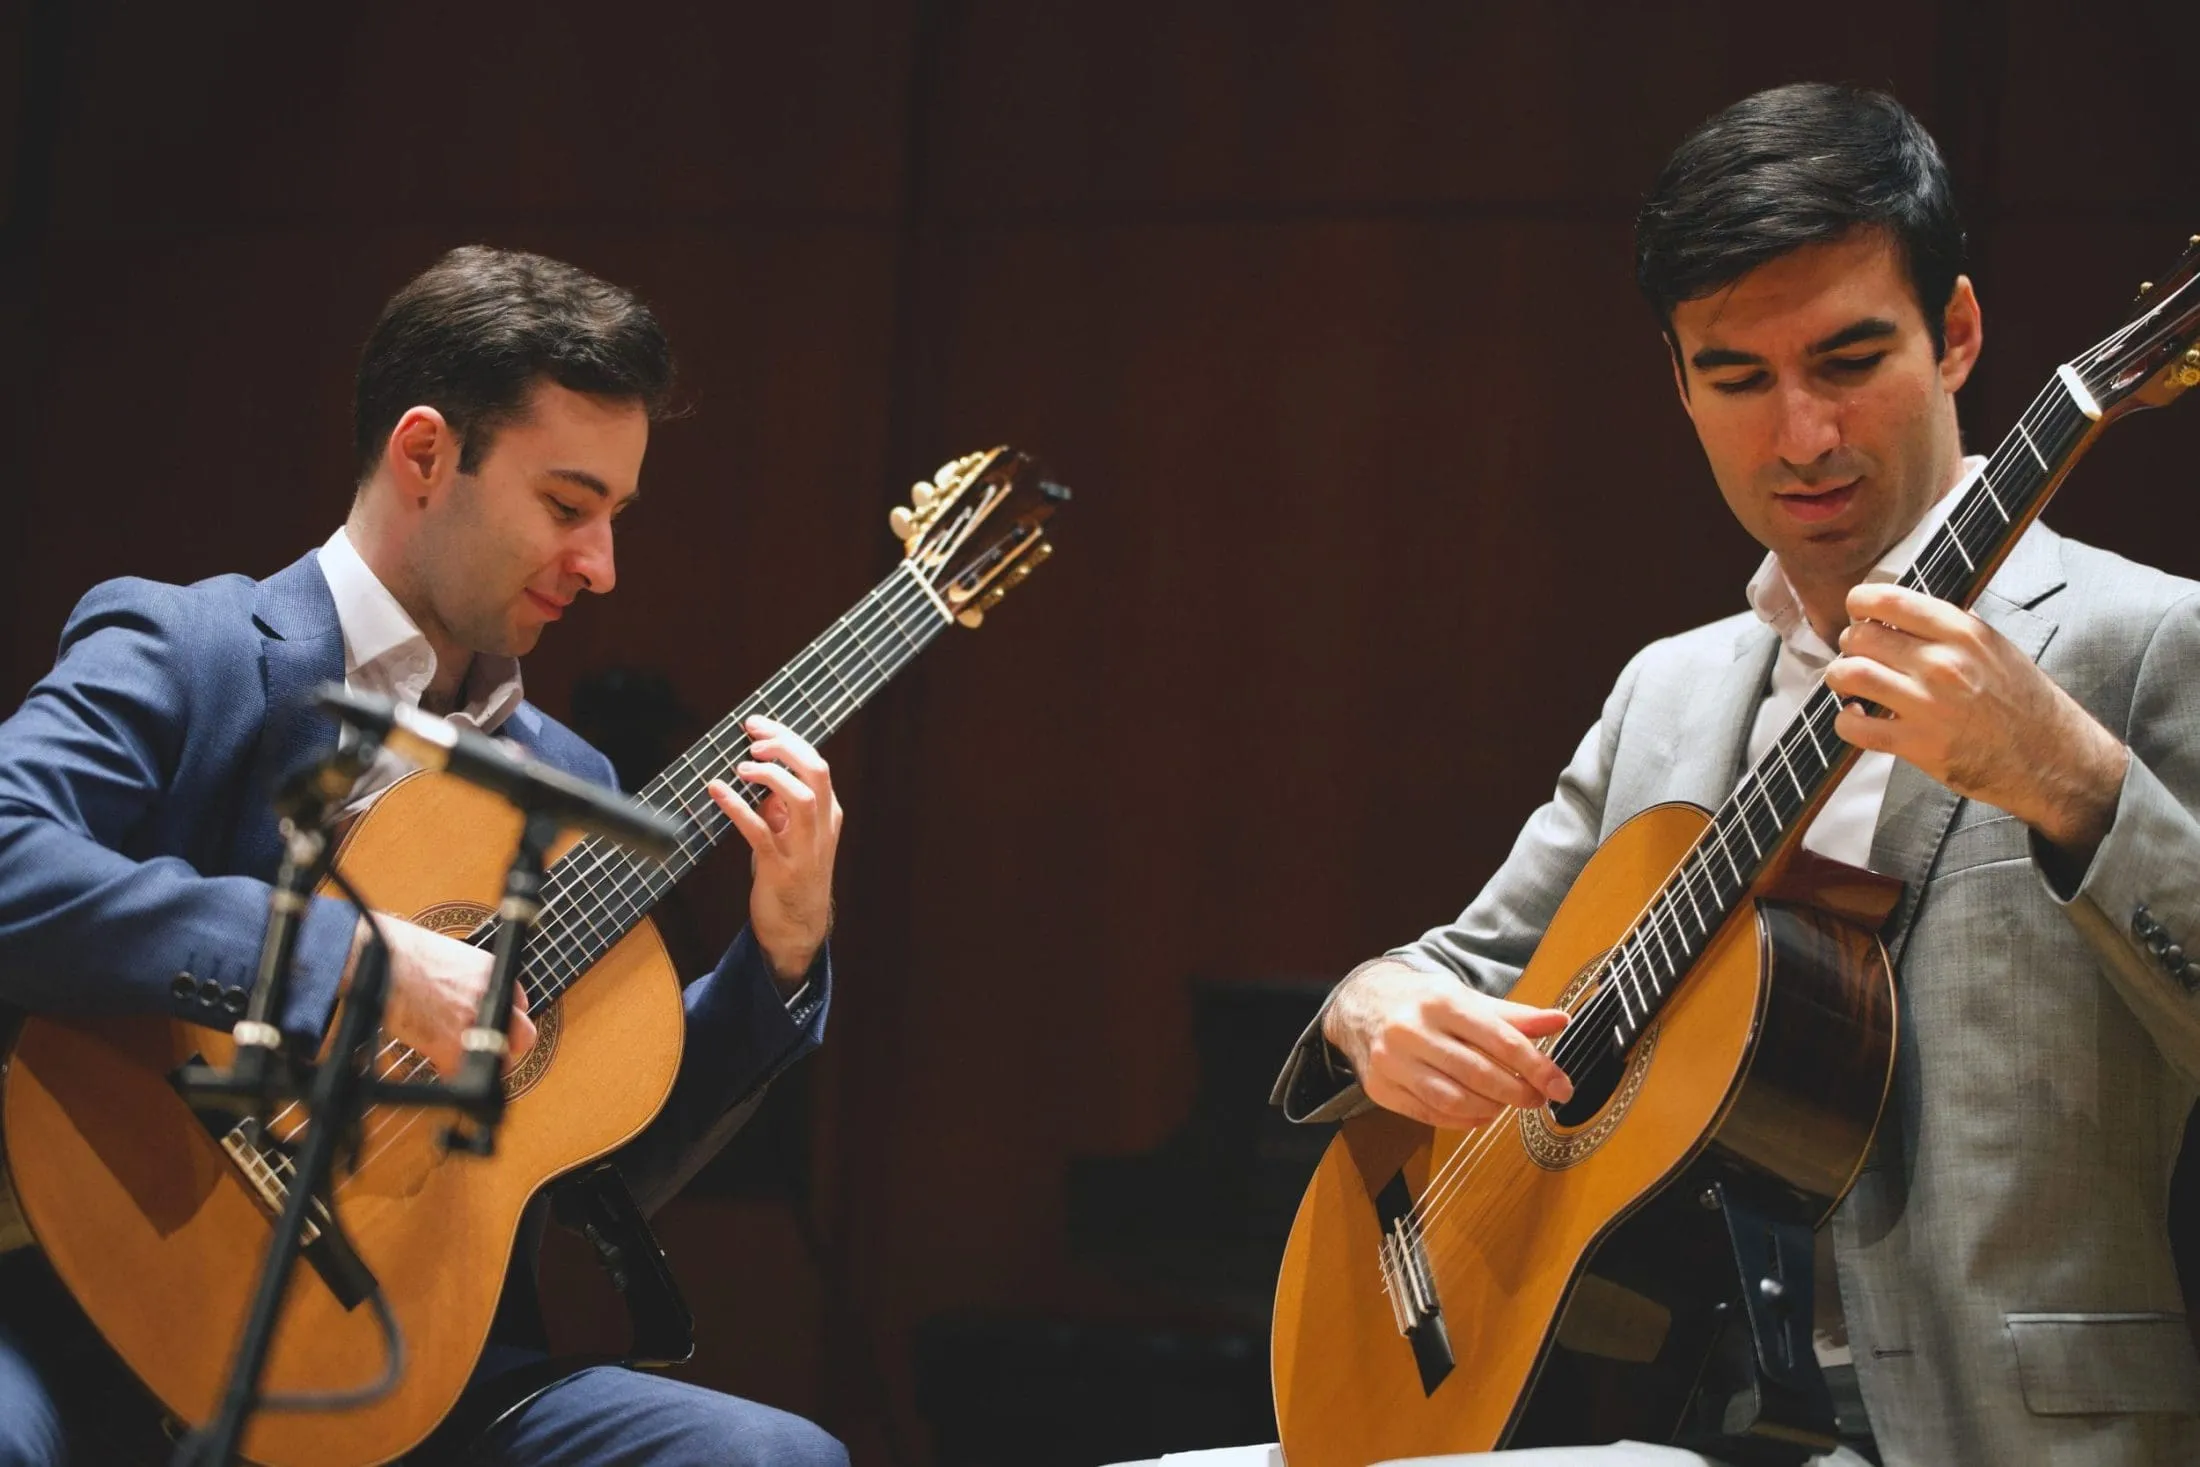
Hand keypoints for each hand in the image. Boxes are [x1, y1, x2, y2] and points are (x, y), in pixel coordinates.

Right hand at [354, 916, 535, 1075]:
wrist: (385, 963)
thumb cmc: (409, 955)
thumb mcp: (458, 958)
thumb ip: (477, 981)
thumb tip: (475, 998)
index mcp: (496, 973)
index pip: (519, 1004)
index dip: (504, 1015)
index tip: (492, 1020)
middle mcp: (492, 999)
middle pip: (523, 1035)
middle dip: (509, 1042)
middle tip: (491, 1046)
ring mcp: (475, 1024)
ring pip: (500, 1061)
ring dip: (483, 1061)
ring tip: (459, 1052)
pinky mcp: (451, 1047)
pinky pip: (462, 1072)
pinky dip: (451, 1071)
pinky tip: (438, 1059)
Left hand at [709, 715, 841, 986]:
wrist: (798, 926)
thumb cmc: (792, 873)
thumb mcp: (792, 833)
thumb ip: (781, 804)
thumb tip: (759, 774)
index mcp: (828, 813)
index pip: (815, 763)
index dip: (786, 738)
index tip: (756, 725)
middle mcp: (823, 827)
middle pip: (816, 772)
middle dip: (784, 747)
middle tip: (752, 739)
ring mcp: (804, 849)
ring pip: (799, 798)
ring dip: (770, 776)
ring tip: (742, 767)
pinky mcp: (780, 869)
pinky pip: (759, 833)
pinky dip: (737, 807)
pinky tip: (717, 790)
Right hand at [1322, 960, 1573, 1129]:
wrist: (1364, 1004)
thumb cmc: (1425, 1003)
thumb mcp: (1467, 999)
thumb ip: (1514, 1016)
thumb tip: (1561, 1021)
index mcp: (1442, 1001)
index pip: (1501, 1040)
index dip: (1537, 1067)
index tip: (1561, 1086)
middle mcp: (1413, 1029)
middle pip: (1479, 1074)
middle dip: (1517, 1092)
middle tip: (1536, 1099)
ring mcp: (1392, 1061)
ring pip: (1453, 1100)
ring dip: (1490, 1109)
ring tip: (1504, 1104)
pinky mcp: (1380, 1088)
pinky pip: (1430, 1115)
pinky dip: (1463, 1121)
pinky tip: (1479, 1114)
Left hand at [1828, 583, 2127, 858]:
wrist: (2054, 758)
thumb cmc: (2023, 702)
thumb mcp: (1995, 648)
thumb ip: (1949, 629)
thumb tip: (1900, 612)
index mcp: (1964, 632)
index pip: (1889, 600)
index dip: (1860, 603)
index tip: (1857, 612)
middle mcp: (1943, 662)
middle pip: (1861, 636)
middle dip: (1849, 644)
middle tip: (1856, 655)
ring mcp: (1928, 704)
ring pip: (1849, 674)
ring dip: (1839, 678)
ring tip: (1849, 685)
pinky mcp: (1918, 744)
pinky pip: (1854, 726)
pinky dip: (1844, 721)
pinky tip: (1856, 717)